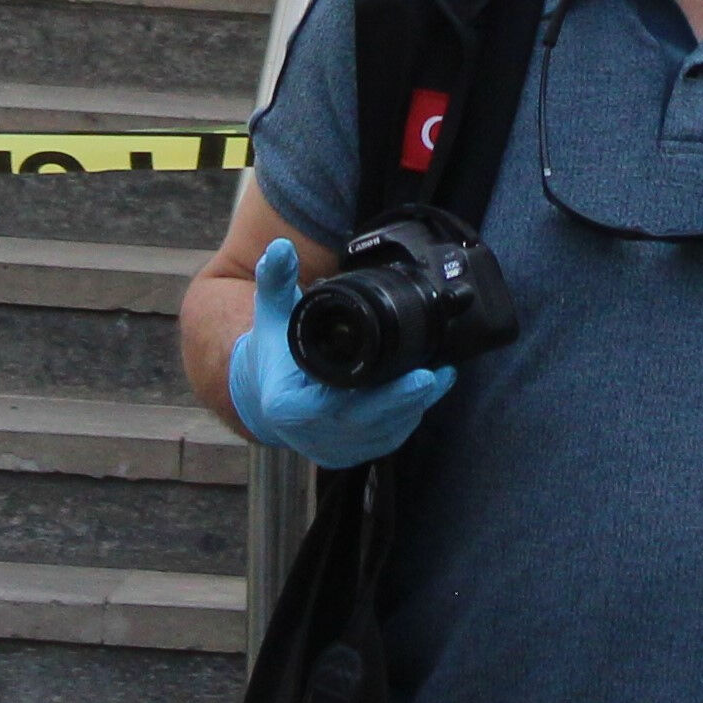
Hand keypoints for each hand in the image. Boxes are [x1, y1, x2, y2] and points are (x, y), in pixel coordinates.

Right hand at [224, 235, 455, 466]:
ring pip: (382, 434)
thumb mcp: (270, 314)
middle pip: (369, 423)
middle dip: (407, 400)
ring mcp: (331, 449)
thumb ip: (275, 280)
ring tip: (440, 377)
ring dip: (413, 408)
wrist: (262, 393)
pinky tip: (425, 394)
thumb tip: (282, 247)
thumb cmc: (272, 352)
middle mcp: (310, 435)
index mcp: (290, 407)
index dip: (383, 396)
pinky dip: (406, 418)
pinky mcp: (347, 456)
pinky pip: (384, 440)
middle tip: (437, 375)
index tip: (419, 375)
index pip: (340, 407)